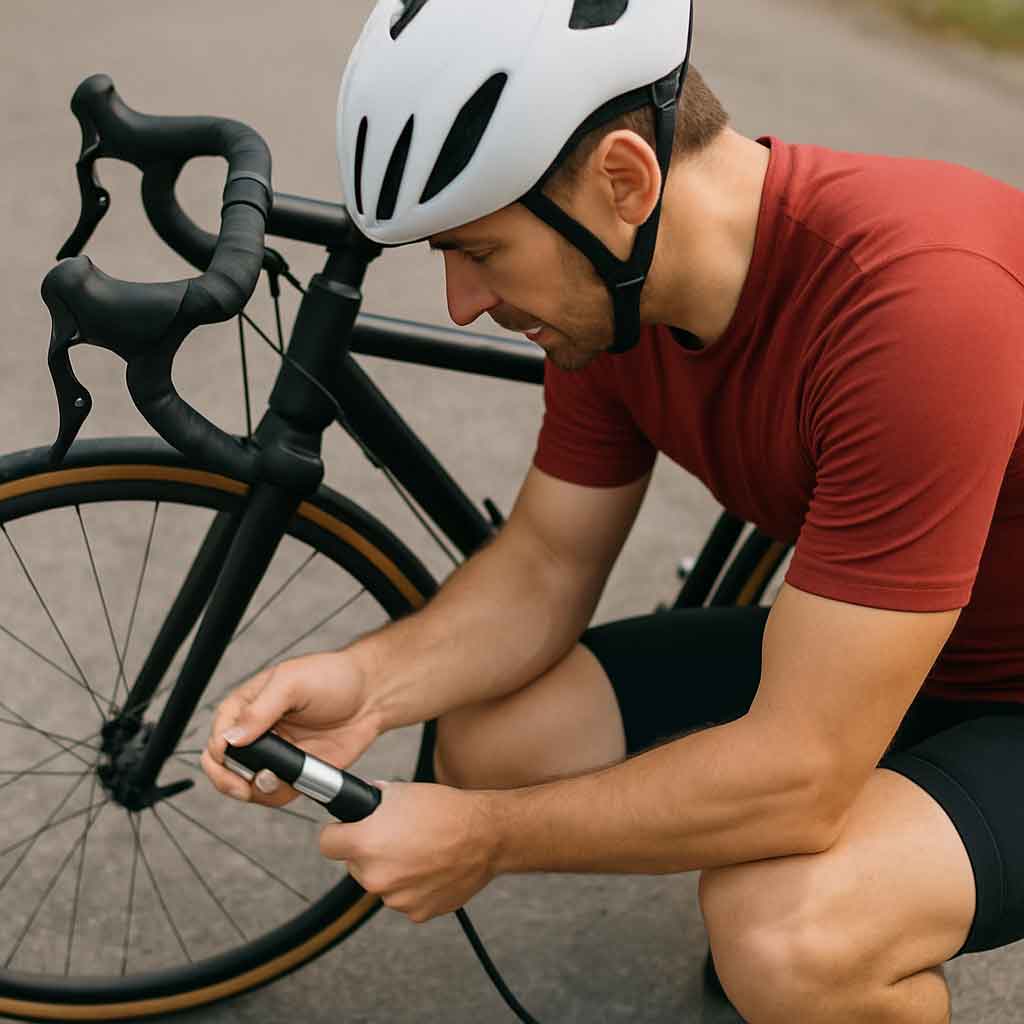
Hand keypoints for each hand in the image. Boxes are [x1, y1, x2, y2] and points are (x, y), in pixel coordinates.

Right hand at [201, 650, 380, 808]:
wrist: (371, 695)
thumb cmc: (332, 677)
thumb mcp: (293, 682)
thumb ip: (260, 709)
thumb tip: (231, 737)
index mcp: (248, 705)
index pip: (219, 733)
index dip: (218, 751)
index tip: (227, 759)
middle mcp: (257, 732)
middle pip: (223, 766)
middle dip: (229, 779)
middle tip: (245, 785)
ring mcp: (275, 755)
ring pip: (246, 785)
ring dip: (255, 790)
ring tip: (275, 779)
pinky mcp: (295, 772)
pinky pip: (275, 794)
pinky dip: (278, 795)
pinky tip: (293, 782)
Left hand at [321, 781, 499, 923]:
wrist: (485, 834)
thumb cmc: (445, 810)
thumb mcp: (400, 792)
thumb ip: (371, 803)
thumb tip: (357, 803)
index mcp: (366, 843)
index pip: (327, 843)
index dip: (338, 833)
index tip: (347, 831)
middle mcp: (376, 876)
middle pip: (355, 865)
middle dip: (370, 851)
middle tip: (397, 836)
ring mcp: (396, 899)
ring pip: (381, 882)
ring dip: (393, 870)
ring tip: (420, 850)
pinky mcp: (416, 912)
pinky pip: (404, 898)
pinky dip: (413, 886)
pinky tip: (431, 868)